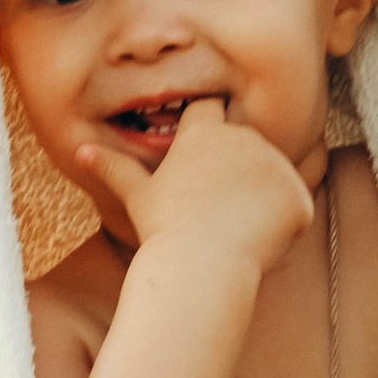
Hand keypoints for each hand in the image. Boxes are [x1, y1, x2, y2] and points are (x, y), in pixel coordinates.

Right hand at [81, 96, 313, 276]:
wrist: (199, 267)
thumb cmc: (163, 232)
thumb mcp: (138, 196)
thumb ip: (114, 167)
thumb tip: (79, 151)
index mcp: (204, 132)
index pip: (210, 110)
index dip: (208, 132)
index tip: (202, 165)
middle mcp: (243, 137)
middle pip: (247, 148)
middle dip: (239, 174)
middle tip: (215, 212)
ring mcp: (275, 164)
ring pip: (273, 179)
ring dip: (262, 200)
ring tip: (232, 229)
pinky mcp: (298, 195)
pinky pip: (296, 209)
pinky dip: (283, 227)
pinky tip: (257, 242)